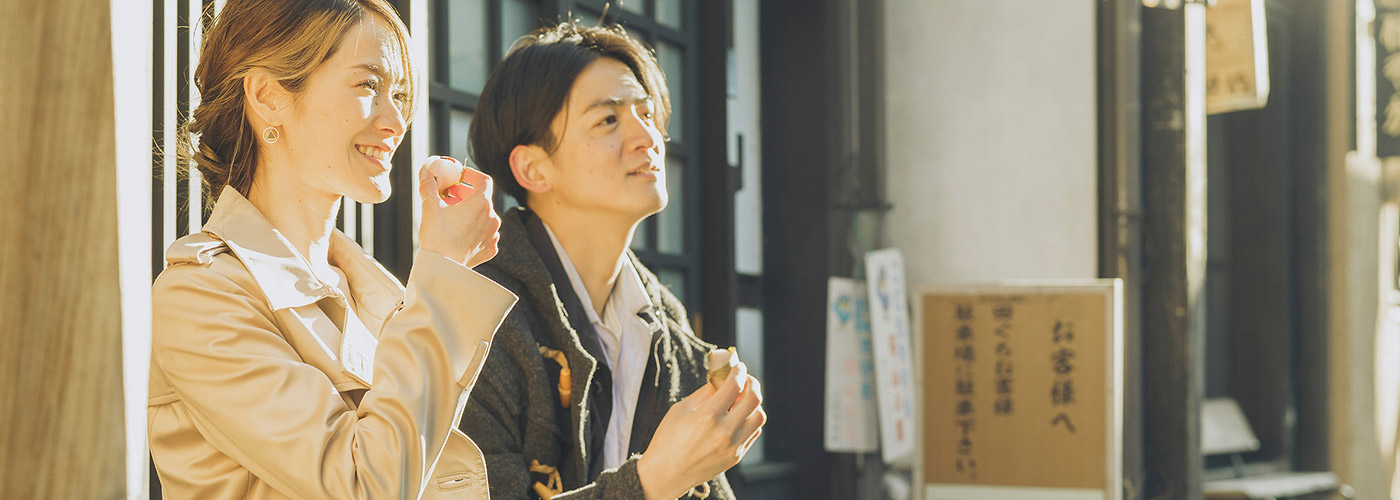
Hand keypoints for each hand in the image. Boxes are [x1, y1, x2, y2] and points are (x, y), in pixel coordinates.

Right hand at [416, 156, 499, 266]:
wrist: (441, 269)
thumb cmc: (437, 237)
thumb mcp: (430, 206)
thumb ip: (429, 186)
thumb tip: (426, 173)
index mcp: (482, 204)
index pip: (483, 180)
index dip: (471, 175)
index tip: (458, 177)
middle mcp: (492, 218)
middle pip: (482, 199)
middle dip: (465, 194)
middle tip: (449, 196)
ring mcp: (493, 235)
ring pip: (483, 217)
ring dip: (470, 212)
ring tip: (452, 215)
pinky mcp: (490, 249)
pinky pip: (484, 233)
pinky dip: (473, 229)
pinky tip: (459, 232)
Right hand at [636, 362, 765, 499]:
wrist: (665, 475)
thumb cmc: (667, 440)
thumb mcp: (680, 409)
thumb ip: (704, 392)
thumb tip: (720, 378)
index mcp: (707, 416)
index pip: (734, 385)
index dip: (739, 371)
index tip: (738, 367)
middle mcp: (725, 432)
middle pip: (754, 398)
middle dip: (751, 383)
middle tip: (745, 379)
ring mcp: (733, 446)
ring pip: (759, 416)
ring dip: (754, 403)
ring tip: (742, 399)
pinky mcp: (736, 457)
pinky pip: (754, 433)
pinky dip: (750, 420)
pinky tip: (739, 416)